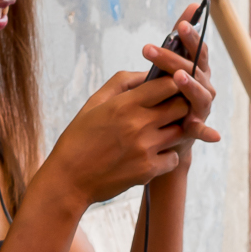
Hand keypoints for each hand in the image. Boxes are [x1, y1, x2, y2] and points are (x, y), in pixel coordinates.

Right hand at [45, 61, 208, 209]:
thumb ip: (123, 82)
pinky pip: (174, 158)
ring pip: (181, 132)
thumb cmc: (80, 138)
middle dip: (179, 106)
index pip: (167, 84)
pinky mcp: (148, 170)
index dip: (174, 84)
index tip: (171, 88)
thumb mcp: (95, 102)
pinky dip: (168, 156)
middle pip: (181, 107)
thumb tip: (148, 73)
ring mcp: (145, 148)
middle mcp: (138, 124)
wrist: (69, 178)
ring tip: (161, 132)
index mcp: (125, 104)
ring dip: (175, 131)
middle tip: (171, 110)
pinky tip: (155, 154)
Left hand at [141, 6, 219, 171]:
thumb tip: (193, 4)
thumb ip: (179, 38)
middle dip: (174, 59)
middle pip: (195, 69)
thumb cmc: (165, 94)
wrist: (164, 135)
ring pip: (200, 94)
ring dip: (190, 85)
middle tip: (150, 50)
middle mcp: (204, 87)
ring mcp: (202, 108)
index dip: (191, 38)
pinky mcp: (196, 129)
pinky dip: (204, 130)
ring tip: (177, 77)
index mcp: (197, 70)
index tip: (180, 26)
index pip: (198, 50)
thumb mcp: (168, 65)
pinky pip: (202, 129)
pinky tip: (195, 126)